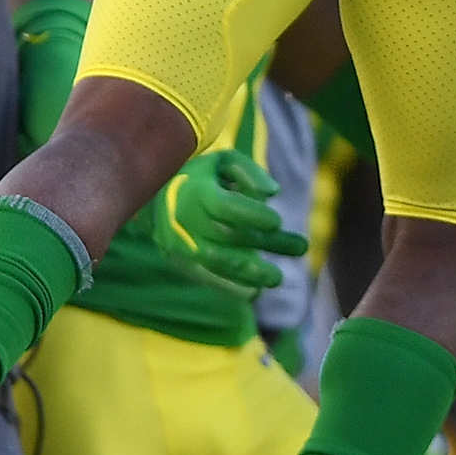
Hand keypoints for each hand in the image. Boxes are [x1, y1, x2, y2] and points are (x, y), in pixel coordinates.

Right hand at [148, 148, 307, 295]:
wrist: (155, 199)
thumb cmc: (200, 177)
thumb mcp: (223, 162)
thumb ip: (249, 172)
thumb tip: (273, 193)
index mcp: (195, 192)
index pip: (224, 206)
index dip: (251, 215)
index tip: (278, 220)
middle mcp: (185, 220)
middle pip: (228, 236)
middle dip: (265, 243)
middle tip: (300, 248)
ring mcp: (181, 245)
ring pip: (216, 262)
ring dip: (250, 272)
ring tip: (278, 277)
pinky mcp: (182, 263)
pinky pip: (205, 279)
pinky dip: (230, 287)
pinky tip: (255, 292)